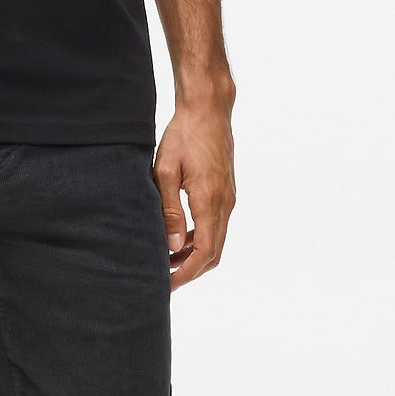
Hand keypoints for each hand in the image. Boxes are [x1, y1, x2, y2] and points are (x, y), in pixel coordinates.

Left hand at [155, 96, 234, 288]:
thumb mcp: (166, 172)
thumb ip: (169, 210)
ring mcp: (228, 198)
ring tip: (167, 260)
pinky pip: (217, 225)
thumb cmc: (183, 137)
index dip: (187, 272)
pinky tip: (179, 238)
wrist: (208, 111)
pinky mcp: (226, 192)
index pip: (204, 252)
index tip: (168, 284)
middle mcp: (225, 204)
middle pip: (214, 253)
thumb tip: (172, 245)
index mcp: (210, 201)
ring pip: (216, 240)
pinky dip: (200, 239)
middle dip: (191, 270)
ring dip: (195, 255)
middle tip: (165, 279)